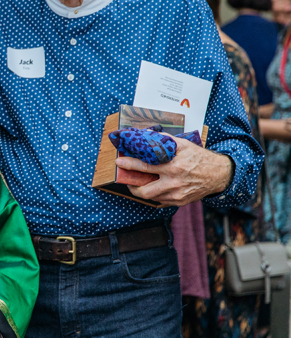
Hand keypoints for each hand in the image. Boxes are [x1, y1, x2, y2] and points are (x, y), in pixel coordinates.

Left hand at [115, 135, 232, 206]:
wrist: (219, 174)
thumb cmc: (199, 157)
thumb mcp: (183, 145)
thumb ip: (164, 141)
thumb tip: (145, 136)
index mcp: (173, 167)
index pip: (145, 166)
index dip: (129, 164)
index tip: (119, 162)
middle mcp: (174, 183)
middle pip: (144, 191)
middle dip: (131, 186)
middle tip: (127, 179)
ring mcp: (177, 195)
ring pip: (151, 197)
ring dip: (142, 190)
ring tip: (139, 182)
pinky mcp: (180, 201)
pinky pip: (161, 201)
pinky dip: (155, 194)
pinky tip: (154, 186)